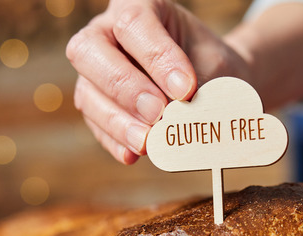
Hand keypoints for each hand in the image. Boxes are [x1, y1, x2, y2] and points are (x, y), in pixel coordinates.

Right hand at [67, 0, 249, 163]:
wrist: (214, 84)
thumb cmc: (212, 67)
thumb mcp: (215, 68)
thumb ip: (198, 87)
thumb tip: (181, 118)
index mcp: (139, 7)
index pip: (134, 23)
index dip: (156, 57)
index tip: (185, 89)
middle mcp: (106, 32)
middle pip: (90, 51)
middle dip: (124, 87)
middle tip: (158, 113)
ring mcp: (95, 71)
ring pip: (87, 92)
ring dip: (117, 121)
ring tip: (148, 142)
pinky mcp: (96, 105)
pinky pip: (95, 124)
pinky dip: (114, 141)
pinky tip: (133, 154)